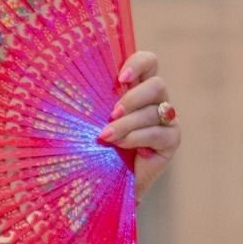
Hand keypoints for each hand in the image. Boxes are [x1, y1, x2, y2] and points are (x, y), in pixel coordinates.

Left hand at [96, 50, 179, 199]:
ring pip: (153, 111)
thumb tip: (70, 86)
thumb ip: (92, 101)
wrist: (103, 181)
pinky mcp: (171, 140)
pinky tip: (121, 146)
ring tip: (106, 136)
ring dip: (127, 123)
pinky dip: (137, 138)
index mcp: (137, 87)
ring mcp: (166, 120)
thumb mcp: (90, 119)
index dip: (139, 63)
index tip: (121, 77)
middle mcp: (155, 100)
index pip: (149, 62)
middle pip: (157, 84)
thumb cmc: (93, 145)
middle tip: (112, 113)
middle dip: (132, 98)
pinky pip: (159, 133)